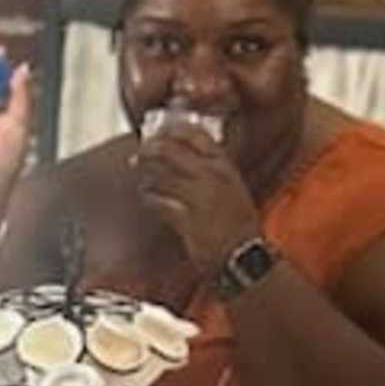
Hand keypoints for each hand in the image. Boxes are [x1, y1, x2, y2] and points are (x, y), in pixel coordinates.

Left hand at [129, 116, 262, 280]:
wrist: (245, 255)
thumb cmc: (239, 224)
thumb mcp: (233, 187)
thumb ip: (212, 170)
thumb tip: (184, 157)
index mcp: (224, 166)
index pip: (195, 135)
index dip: (172, 130)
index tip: (159, 133)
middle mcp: (212, 176)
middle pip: (169, 150)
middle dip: (149, 150)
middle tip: (139, 154)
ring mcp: (200, 197)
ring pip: (160, 175)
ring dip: (146, 175)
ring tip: (142, 178)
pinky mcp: (187, 220)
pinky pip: (158, 202)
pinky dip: (149, 198)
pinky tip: (148, 199)